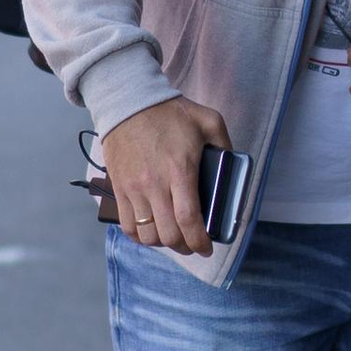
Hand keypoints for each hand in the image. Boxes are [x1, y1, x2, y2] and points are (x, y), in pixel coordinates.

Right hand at [99, 93, 232, 255]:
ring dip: (163, 243)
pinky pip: (127, 226)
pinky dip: (139, 236)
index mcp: (180, 170)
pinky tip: (150, 232)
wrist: (128, 101)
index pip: (189, 220)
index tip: (207, 248)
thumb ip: (225, 144)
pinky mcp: (119, 188)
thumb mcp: (208, 121)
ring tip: (173, 238)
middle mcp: (155, 185)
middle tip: (193, 244)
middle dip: (185, 247)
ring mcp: (133, 189)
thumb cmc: (170, 112)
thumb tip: (232, 168)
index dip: (199, 241)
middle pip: (169, 234)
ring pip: (147, 235)